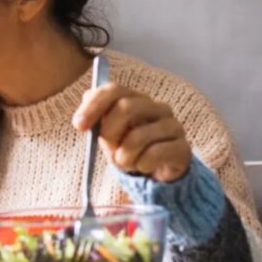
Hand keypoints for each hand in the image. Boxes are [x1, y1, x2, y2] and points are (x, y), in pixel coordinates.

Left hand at [72, 83, 191, 182]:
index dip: (94, 106)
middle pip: (126, 108)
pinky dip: (141, 165)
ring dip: (124, 156)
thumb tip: (83, 116)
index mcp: (134, 99)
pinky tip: (143, 166)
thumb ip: (96, 120)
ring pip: (138, 136)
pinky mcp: (182, 147)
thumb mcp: (108, 134)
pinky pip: (154, 154)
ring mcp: (172, 125)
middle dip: (109, 132)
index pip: (113, 90)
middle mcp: (156, 107)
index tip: (79, 126)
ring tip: (127, 162)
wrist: (155, 171)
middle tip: (109, 149)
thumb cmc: (128, 148)